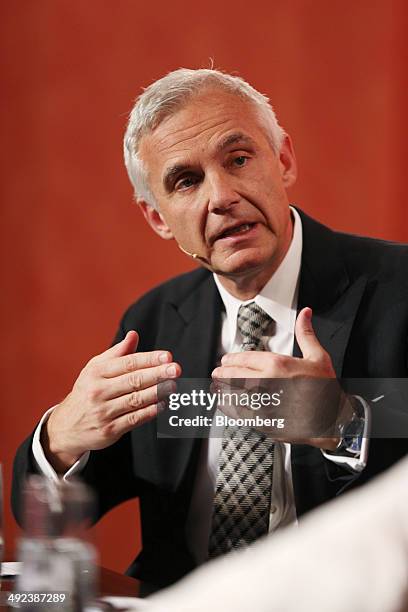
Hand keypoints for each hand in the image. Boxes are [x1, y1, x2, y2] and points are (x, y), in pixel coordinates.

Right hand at [42, 331, 180, 470]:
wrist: (66, 426)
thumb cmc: (86, 391)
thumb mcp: (95, 368)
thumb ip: (117, 353)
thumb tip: (134, 335)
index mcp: (96, 372)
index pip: (127, 363)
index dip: (149, 359)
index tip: (167, 356)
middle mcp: (98, 391)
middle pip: (133, 380)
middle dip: (157, 374)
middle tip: (175, 369)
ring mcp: (103, 412)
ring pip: (136, 400)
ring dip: (157, 392)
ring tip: (173, 385)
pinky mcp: (109, 430)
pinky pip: (134, 419)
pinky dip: (150, 411)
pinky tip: (163, 403)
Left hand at [211, 308, 344, 449]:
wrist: (331, 421)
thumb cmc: (325, 390)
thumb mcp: (318, 357)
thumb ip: (306, 334)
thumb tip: (305, 313)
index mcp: (278, 365)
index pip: (245, 359)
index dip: (231, 360)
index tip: (225, 361)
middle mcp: (267, 383)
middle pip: (234, 376)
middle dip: (223, 373)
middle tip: (217, 372)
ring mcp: (263, 404)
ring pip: (233, 395)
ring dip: (223, 390)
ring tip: (217, 387)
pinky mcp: (263, 422)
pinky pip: (240, 414)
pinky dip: (230, 408)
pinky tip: (227, 405)